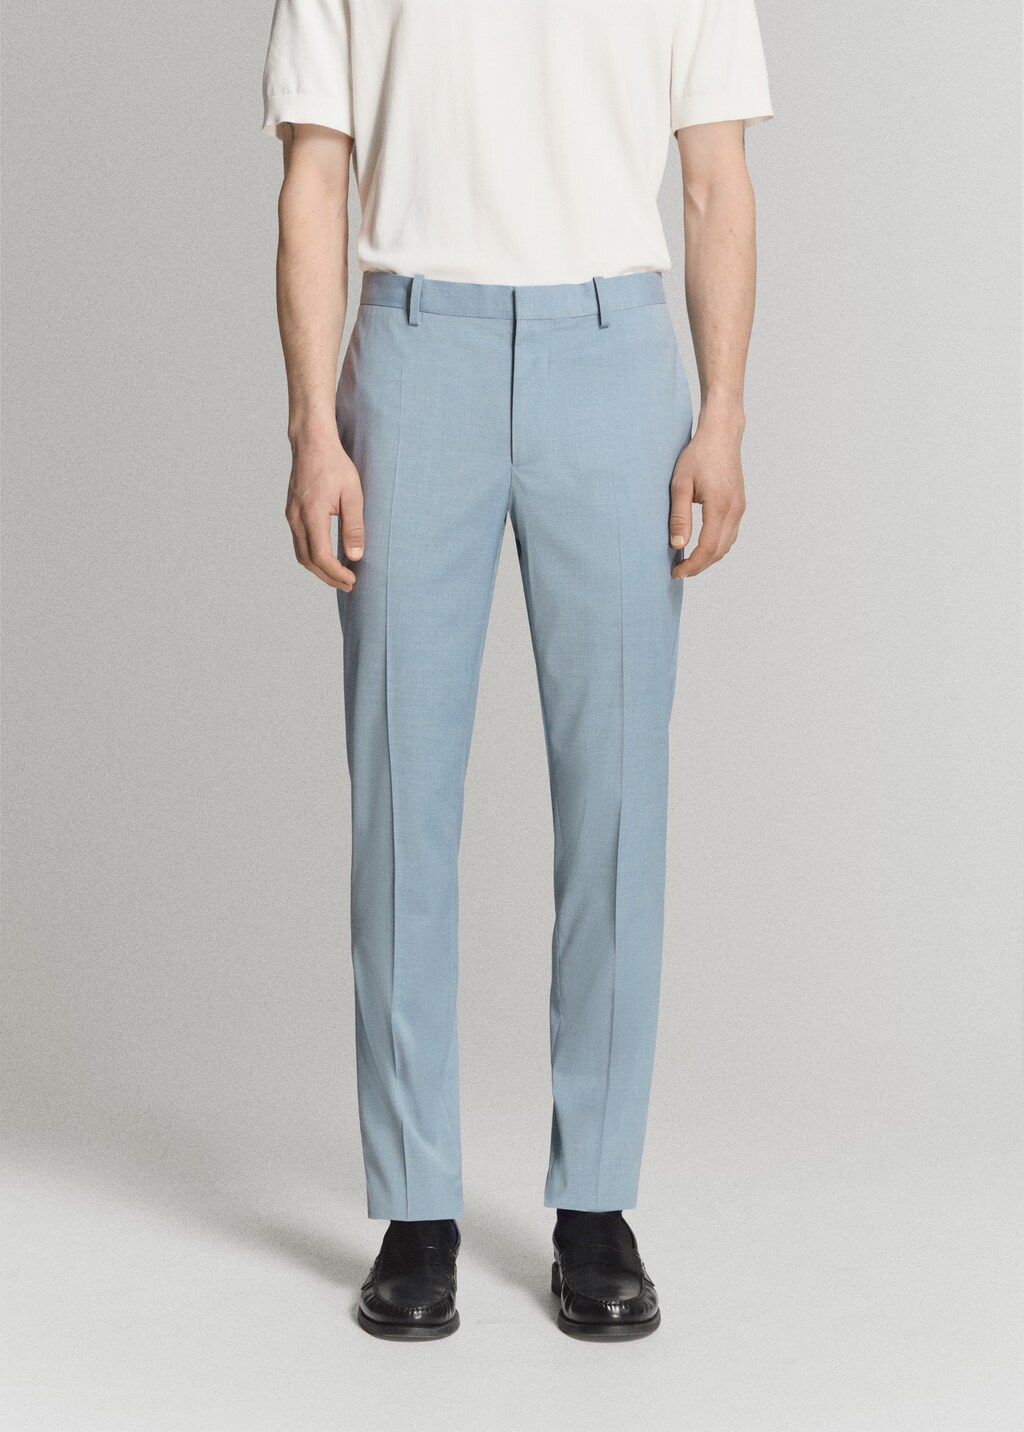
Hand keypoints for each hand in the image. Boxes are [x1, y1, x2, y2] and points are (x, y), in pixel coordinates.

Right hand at [285, 433, 363, 589]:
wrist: (312, 443)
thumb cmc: (335, 465)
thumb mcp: (353, 494)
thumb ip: (354, 527)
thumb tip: (356, 557)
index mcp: (311, 515)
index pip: (321, 556)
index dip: (336, 574)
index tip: (353, 581)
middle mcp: (296, 518)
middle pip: (308, 561)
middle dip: (328, 577)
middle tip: (348, 585)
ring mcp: (291, 515)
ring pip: (301, 554)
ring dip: (319, 569)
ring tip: (339, 576)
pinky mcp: (291, 512)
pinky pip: (299, 542)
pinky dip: (312, 556)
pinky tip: (328, 557)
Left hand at [668, 413, 746, 577]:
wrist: (721, 435)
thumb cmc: (698, 455)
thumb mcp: (680, 484)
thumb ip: (679, 517)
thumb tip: (678, 546)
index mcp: (720, 506)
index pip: (708, 548)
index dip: (692, 565)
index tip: (676, 572)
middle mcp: (734, 510)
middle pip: (720, 551)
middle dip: (699, 566)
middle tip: (679, 571)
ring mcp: (739, 508)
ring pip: (727, 545)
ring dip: (709, 558)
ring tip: (687, 562)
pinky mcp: (739, 505)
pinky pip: (730, 534)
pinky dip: (717, 546)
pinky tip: (701, 546)